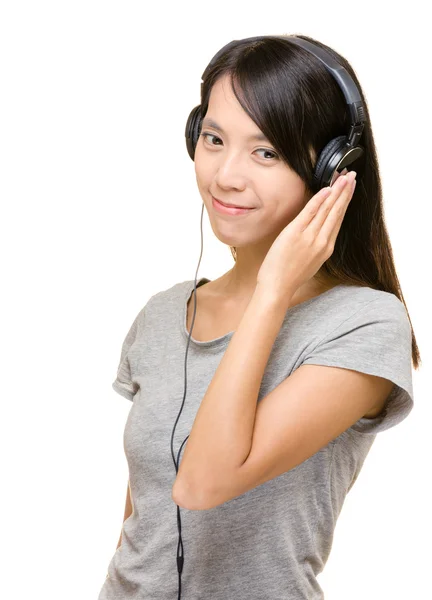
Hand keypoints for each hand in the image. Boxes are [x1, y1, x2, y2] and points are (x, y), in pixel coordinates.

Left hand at [256, 170, 356, 301]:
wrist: (277, 287)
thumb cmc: (289, 277)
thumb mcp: (309, 262)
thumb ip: (315, 246)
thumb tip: (317, 232)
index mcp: (326, 248)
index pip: (338, 220)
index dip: (345, 202)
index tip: (350, 189)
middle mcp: (322, 242)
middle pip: (337, 212)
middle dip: (345, 192)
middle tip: (352, 175)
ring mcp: (310, 237)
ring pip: (327, 210)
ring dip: (336, 191)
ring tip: (344, 176)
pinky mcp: (296, 233)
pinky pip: (310, 213)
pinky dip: (319, 200)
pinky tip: (327, 189)